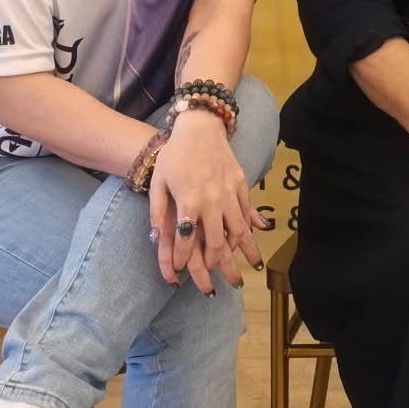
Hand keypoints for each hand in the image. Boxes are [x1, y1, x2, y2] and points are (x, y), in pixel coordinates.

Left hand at [148, 110, 262, 294]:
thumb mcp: (158, 181)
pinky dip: (251, 229)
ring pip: (238, 230)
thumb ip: (156, 210)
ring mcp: (229, 192)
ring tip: (244, 270)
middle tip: (213, 281)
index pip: (184, 240)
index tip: (177, 274)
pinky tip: (253, 241)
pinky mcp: (241, 184)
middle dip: (213, 265)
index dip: (180, 260)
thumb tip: (155, 238)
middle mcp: (212, 200)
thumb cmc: (175, 154)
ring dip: (240, 253)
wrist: (200, 126)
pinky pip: (247, 212)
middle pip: (215, 242)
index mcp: (189, 201)